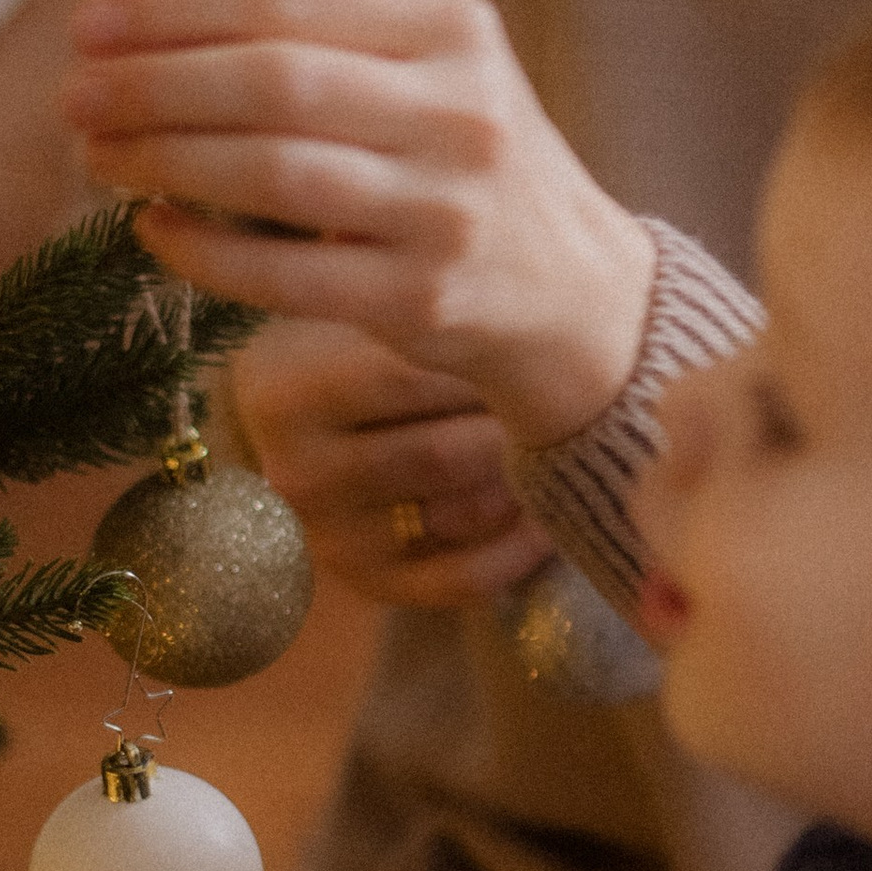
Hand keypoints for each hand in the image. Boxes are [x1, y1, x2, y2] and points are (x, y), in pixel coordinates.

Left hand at [64, 0, 655, 447]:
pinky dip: (202, 251)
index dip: (172, 10)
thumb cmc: (458, 164)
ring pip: (272, 174)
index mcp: (452, 28)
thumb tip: (140, 34)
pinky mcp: (422, 299)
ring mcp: (445, 210)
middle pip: (272, 81)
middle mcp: (459, 111)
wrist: (574, 291)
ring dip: (163, 161)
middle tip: (73, 96)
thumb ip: (316, 43)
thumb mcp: (426, 74)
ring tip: (94, 155)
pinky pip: (283, 276)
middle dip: (152, 84)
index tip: (89, 25)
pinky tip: (151, 228)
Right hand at [232, 316, 553, 607]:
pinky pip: (467, 577)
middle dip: (519, 420)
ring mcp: (332, 539)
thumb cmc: (339, 347)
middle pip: (445, 451)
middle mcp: (299, 476)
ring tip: (576, 438)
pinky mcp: (370, 583)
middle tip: (584, 389)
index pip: (411, 378)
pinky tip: (555, 510)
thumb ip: (413, 304)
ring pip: (465, 509)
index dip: (491, 358)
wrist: (297, 426)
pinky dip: (523, 546)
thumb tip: (516, 288)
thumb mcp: (352, 311)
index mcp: (287, 395)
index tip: (549, 332)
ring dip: (530, 476)